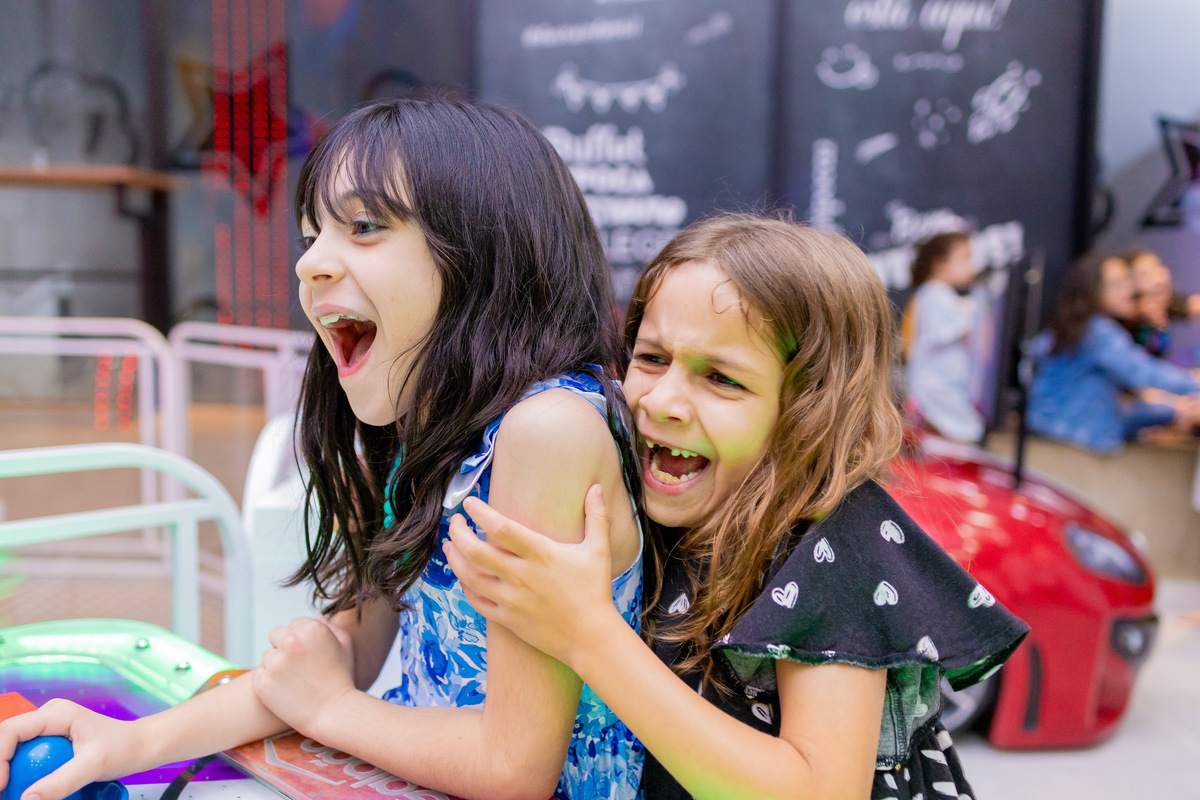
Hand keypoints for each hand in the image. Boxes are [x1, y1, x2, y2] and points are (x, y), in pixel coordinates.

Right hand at [0, 700, 139, 799]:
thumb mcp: (93, 766)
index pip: (10, 731)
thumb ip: (61, 782)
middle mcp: (48, 716)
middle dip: (2, 767)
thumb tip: (27, 798)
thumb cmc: (124, 747)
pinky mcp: (49, 741)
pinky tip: (29, 787)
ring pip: (13, 750)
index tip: (2, 784)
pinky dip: (22, 773)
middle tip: (6, 791)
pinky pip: (25, 757)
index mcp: (56, 713)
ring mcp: (48, 728)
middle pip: (7, 741)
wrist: (140, 745)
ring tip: (14, 791)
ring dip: (11, 771)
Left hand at [253, 617, 355, 737]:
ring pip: (267, 657)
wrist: (333, 712)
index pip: (292, 625)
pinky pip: (260, 676)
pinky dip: (269, 683)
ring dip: (277, 666)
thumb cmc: (341, 678)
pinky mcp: (263, 682)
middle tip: (300, 668)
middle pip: (275, 636)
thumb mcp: (345, 644)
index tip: (309, 656)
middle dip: (284, 649)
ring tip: (296, 682)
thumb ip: (328, 626)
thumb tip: (315, 619)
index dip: (301, 641)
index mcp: (310, 628)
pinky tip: (286, 692)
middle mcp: (290, 641)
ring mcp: (275, 662)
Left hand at [442, 484, 617, 668]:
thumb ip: (596, 516)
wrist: (590, 637)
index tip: (470, 502)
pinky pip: (477, 601)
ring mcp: (511, 599)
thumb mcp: (598, 550)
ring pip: (470, 576)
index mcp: (541, 554)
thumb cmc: (595, 591)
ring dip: (454, 558)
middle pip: (476, 551)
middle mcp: (521, 575)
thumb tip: (596, 487)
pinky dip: (465, 586)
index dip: (481, 513)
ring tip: (449, 545)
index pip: (501, 528)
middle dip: (458, 532)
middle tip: (455, 521)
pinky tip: (463, 576)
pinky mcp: (507, 619)